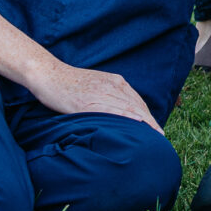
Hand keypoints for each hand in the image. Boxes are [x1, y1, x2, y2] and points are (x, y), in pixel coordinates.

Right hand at [26, 60, 161, 132]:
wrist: (49, 75)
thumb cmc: (70, 83)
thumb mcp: (95, 85)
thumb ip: (108, 95)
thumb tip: (118, 111)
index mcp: (115, 81)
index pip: (137, 101)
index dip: (148, 115)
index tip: (156, 128)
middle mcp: (112, 85)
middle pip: (137, 105)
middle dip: (150, 121)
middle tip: (161, 135)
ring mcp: (100, 93)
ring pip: (128, 107)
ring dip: (144, 122)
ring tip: (154, 135)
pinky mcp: (88, 102)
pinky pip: (111, 109)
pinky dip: (126, 116)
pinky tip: (137, 123)